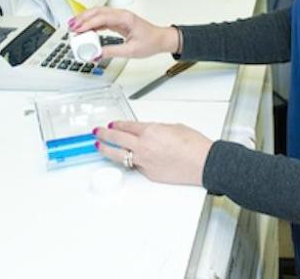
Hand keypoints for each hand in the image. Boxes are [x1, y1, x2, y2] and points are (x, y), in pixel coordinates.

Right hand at [70, 8, 177, 59]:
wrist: (161, 39)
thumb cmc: (151, 42)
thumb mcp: (131, 51)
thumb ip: (112, 52)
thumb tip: (96, 54)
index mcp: (125, 18)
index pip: (102, 18)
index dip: (87, 23)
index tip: (78, 30)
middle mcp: (121, 15)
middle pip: (97, 12)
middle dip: (83, 18)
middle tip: (72, 28)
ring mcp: (120, 17)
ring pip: (98, 14)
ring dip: (86, 19)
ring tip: (75, 27)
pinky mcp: (118, 21)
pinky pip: (102, 19)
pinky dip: (92, 23)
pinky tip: (85, 29)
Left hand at [94, 120, 211, 185]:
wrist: (203, 163)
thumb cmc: (194, 145)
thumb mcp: (174, 127)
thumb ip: (157, 129)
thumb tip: (150, 133)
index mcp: (150, 131)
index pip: (126, 126)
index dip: (117, 124)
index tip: (111, 124)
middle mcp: (144, 146)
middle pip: (117, 139)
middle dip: (104, 135)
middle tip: (96, 132)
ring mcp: (144, 162)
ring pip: (119, 156)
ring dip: (107, 150)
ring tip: (99, 147)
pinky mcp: (149, 174)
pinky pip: (135, 166)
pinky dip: (130, 161)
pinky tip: (127, 159)